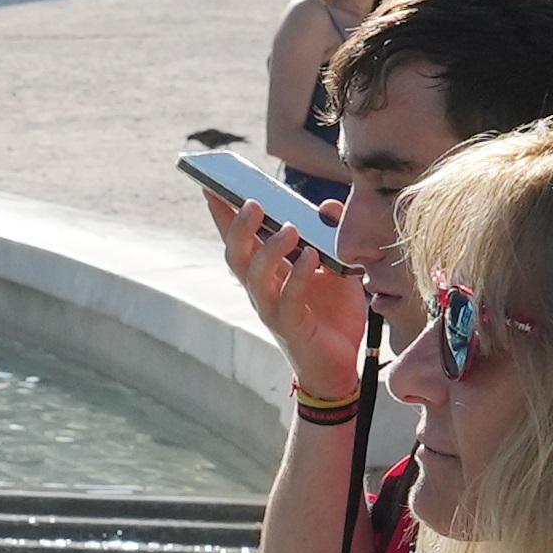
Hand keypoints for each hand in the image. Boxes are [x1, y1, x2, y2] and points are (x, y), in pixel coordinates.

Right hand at [207, 196, 366, 399]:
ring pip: (254, 277)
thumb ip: (330, 236)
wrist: (340, 366)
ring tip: (288, 229)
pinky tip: (309, 257)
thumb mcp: (336, 268)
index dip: (223, 215)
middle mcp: (261, 290)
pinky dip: (297, 275)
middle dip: (239, 228)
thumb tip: (327, 207)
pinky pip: (287, 298)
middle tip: (252, 202)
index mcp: (267, 273)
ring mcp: (272, 309)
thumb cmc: (333, 315)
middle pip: (237, 255)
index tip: (212, 186)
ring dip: (267, 249)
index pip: (240, 240)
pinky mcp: (290, 327)